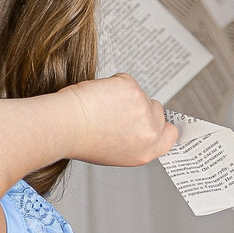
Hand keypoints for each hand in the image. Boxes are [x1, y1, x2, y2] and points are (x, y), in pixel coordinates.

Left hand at [62, 74, 178, 166]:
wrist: (64, 126)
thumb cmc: (79, 140)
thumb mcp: (114, 152)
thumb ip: (134, 141)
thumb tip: (137, 125)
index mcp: (146, 151)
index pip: (169, 135)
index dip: (159, 124)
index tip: (148, 118)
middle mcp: (149, 132)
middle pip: (157, 110)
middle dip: (139, 106)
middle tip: (115, 110)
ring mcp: (143, 109)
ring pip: (139, 93)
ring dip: (122, 95)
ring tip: (99, 107)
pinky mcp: (132, 89)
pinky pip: (125, 80)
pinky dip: (112, 84)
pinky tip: (97, 96)